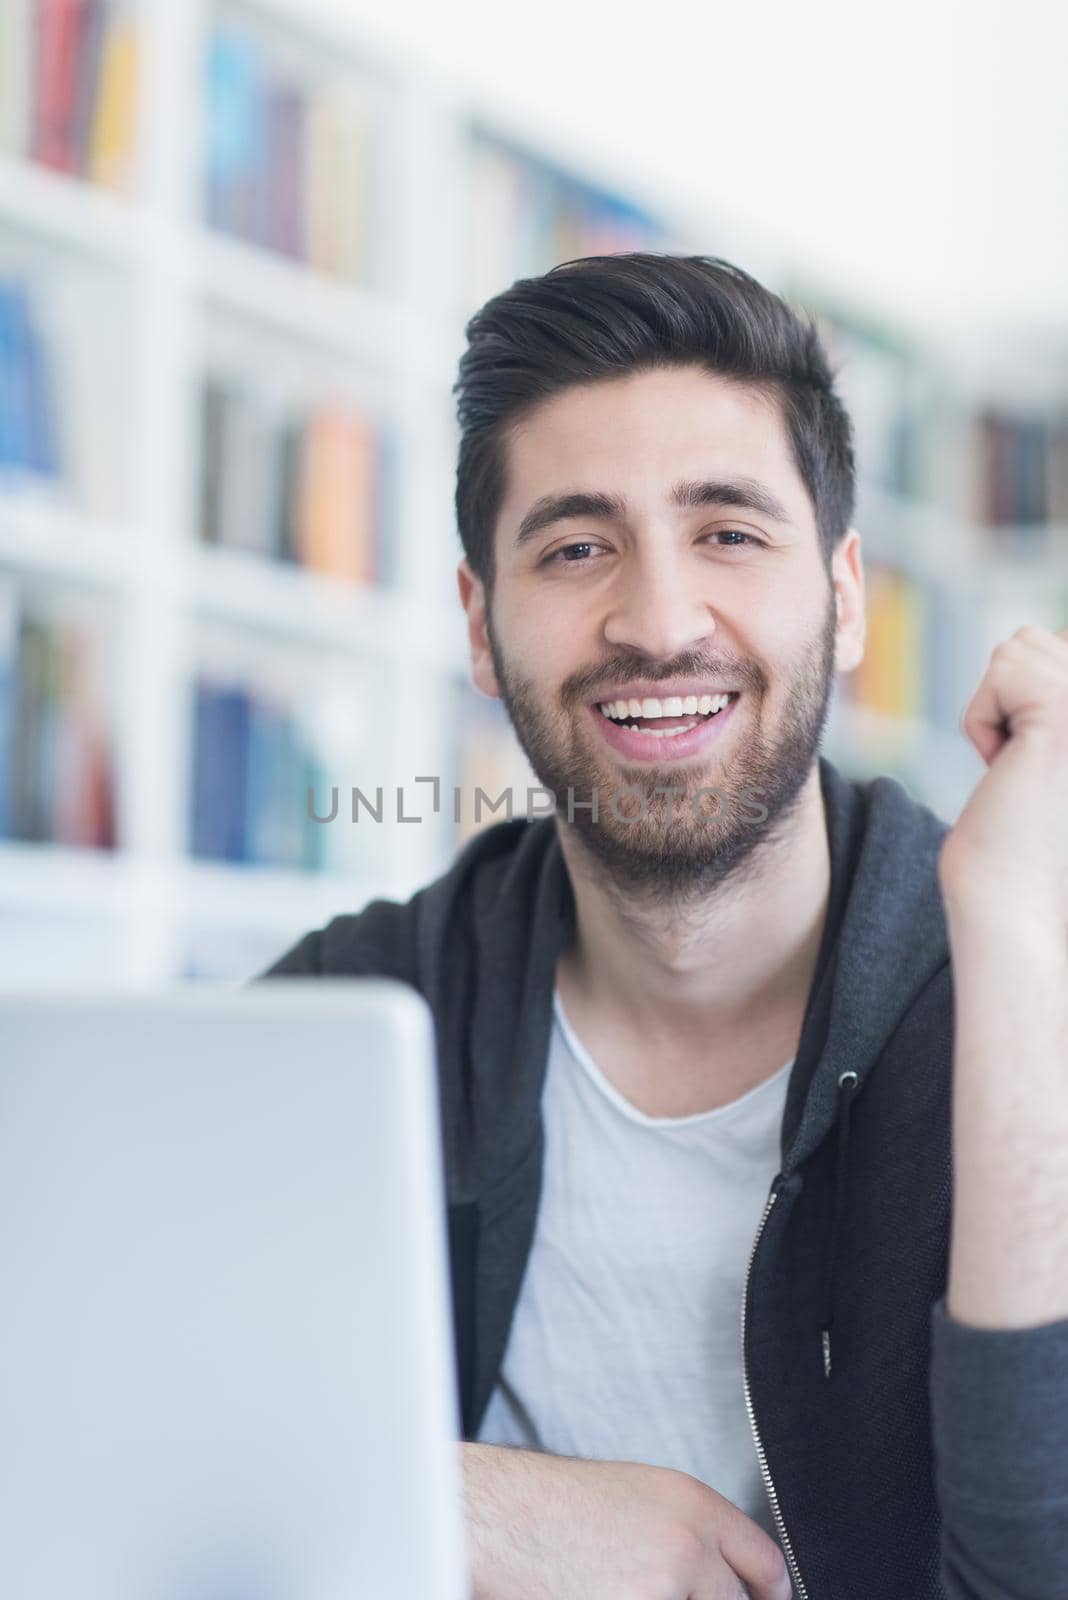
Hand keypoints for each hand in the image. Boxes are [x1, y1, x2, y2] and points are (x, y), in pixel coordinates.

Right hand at [461, 1442, 792, 1599]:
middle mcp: (689, 1545)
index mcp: (693, 1504)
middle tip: (670, 1592)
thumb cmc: (552, 1507)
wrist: (498, 1515)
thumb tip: (720, 1582)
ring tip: (620, 1585)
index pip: (766, 1563)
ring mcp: (664, 1590)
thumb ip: (687, 1534)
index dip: (770, 1595)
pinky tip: (605, 1592)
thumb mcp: (635, 1498)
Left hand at [938, 623, 1067, 931]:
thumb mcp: (1054, 744)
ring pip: (1018, 648)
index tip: (1041, 762)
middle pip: (1041, 639)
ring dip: (997, 709)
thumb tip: (1042, 637)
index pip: (1063, 643)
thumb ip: (1058, 692)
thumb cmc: (1025, 833)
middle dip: (1012, 699)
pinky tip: (1007, 770)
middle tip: (1029, 767)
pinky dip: (981, 721)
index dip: (1032, 696)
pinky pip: (999, 673)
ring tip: (1022, 768)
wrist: (1015, 903)